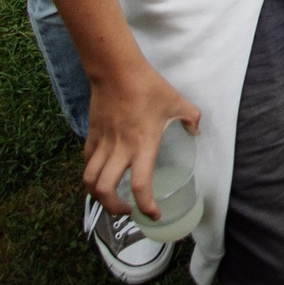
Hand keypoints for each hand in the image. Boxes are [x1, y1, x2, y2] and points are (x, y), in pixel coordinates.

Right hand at [81, 62, 198, 225]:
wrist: (117, 70)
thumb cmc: (148, 87)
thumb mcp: (177, 102)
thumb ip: (191, 118)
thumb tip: (196, 130)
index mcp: (142, 146)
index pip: (140, 185)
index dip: (146, 206)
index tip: (154, 214)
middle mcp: (119, 150)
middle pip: (105, 191)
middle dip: (114, 209)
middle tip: (127, 210)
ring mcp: (102, 144)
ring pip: (89, 180)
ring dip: (97, 196)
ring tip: (110, 199)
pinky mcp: (91, 135)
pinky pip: (86, 162)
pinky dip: (91, 173)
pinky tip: (101, 173)